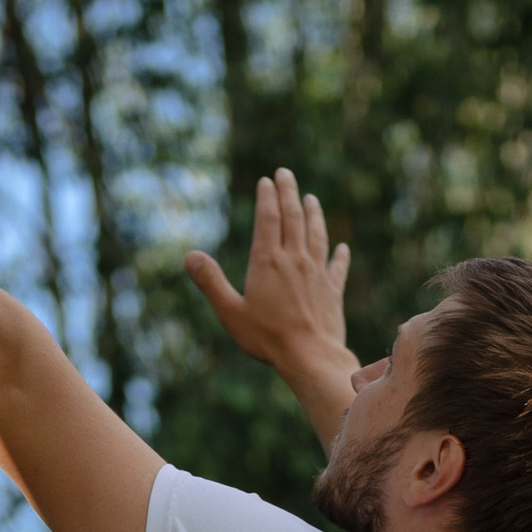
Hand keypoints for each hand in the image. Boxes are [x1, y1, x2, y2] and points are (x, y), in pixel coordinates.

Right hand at [186, 169, 351, 382]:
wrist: (310, 358)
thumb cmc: (267, 338)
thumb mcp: (230, 312)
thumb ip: (211, 282)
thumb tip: (189, 256)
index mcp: (267, 261)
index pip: (268, 218)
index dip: (267, 198)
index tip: (266, 181)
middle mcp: (294, 260)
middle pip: (293, 217)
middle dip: (288, 192)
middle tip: (285, 174)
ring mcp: (317, 274)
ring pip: (316, 235)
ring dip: (313, 214)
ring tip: (310, 199)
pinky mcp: (333, 291)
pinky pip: (337, 267)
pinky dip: (339, 255)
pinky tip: (341, 247)